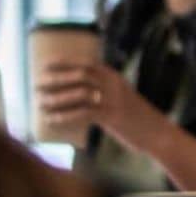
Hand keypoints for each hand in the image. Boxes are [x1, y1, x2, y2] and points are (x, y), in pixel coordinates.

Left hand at [34, 61, 163, 148]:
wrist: (158, 134)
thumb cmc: (136, 119)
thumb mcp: (120, 99)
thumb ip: (102, 93)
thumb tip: (77, 96)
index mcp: (114, 77)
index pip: (85, 63)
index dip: (64, 62)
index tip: (45, 65)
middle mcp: (113, 84)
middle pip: (79, 75)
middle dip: (55, 79)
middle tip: (37, 85)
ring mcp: (113, 100)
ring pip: (78, 94)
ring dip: (56, 98)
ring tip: (40, 104)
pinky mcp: (112, 117)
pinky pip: (83, 114)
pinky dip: (64, 116)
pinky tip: (52, 120)